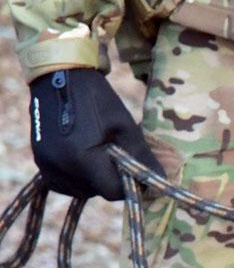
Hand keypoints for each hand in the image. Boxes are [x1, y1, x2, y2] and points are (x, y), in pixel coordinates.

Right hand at [28, 68, 161, 200]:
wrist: (59, 76)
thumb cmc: (97, 99)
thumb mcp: (126, 127)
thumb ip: (141, 158)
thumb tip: (160, 182)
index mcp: (81, 158)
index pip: (112, 191)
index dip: (128, 185)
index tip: (134, 172)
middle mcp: (60, 166)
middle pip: (96, 191)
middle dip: (110, 180)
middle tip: (115, 156)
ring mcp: (46, 164)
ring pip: (80, 189)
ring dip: (94, 180)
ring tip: (98, 154)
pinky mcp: (40, 160)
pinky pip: (63, 183)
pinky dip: (77, 177)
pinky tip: (84, 159)